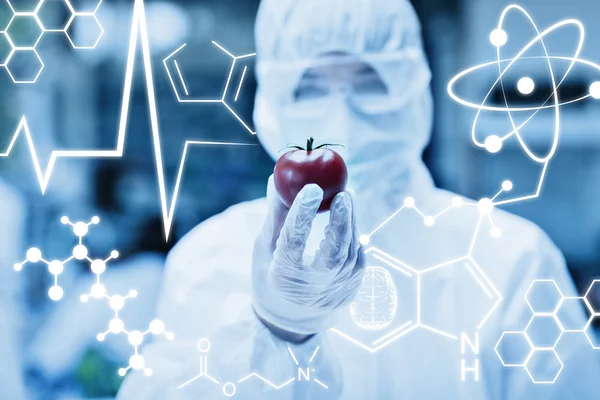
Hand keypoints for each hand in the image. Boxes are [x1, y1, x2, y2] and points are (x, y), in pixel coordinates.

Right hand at [252, 176, 364, 340]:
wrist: (289, 314)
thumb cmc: (272, 270)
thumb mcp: (266, 245)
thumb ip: (276, 213)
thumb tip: (277, 178)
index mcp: (283, 277)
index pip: (294, 241)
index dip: (303, 213)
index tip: (311, 187)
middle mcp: (311, 290)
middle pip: (333, 252)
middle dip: (341, 220)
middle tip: (343, 193)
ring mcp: (335, 293)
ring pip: (349, 253)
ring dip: (351, 222)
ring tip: (346, 196)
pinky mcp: (351, 290)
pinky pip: (356, 257)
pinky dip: (353, 234)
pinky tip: (349, 216)